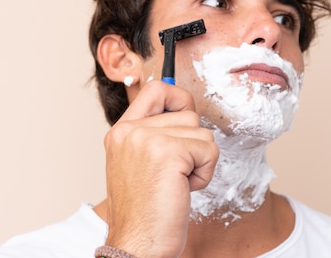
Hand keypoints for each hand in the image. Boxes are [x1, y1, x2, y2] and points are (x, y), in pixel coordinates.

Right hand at [102, 80, 218, 257]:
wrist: (138, 245)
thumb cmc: (145, 212)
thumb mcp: (139, 164)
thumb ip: (155, 135)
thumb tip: (186, 111)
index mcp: (121, 132)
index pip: (155, 89)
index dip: (178, 97)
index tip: (184, 116)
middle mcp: (129, 131)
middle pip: (188, 113)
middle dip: (193, 144)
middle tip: (174, 173)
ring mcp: (146, 139)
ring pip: (202, 131)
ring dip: (199, 160)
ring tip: (177, 183)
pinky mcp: (168, 153)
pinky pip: (209, 150)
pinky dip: (204, 174)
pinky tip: (184, 190)